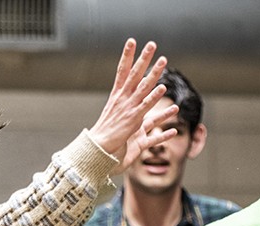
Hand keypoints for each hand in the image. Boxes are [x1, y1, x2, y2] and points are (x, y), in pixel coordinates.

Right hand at [87, 39, 178, 170]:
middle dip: (143, 59)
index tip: (131, 41)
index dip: (127, 56)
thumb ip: (122, 104)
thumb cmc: (105, 134)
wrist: (97, 150)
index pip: (122, 72)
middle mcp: (122, 100)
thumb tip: (124, 95)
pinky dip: (154, 98)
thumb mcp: (113, 114)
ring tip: (163, 61)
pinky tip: (162, 89)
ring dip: (153, 73)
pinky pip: (146, 108)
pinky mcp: (133, 123)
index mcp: (116, 97)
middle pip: (134, 75)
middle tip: (151, 44)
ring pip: (143, 88)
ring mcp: (128, 110)